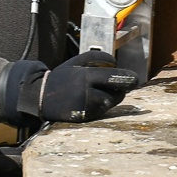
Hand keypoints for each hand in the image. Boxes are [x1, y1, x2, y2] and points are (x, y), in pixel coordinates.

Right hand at [22, 50, 137, 122]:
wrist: (40, 98)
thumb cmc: (62, 78)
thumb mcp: (76, 62)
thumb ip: (97, 58)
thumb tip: (116, 63)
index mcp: (85, 77)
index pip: (113, 78)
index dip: (128, 78)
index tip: (136, 79)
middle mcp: (87, 94)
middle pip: (117, 93)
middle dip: (123, 88)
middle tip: (125, 83)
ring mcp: (87, 108)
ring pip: (111, 102)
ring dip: (112, 95)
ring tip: (100, 89)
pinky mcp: (86, 118)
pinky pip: (103, 110)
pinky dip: (103, 104)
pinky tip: (93, 98)